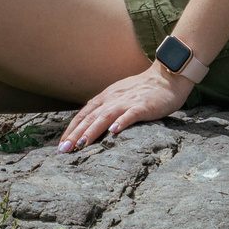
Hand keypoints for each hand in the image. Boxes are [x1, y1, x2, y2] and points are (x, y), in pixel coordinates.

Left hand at [59, 62, 194, 151]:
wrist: (166, 78)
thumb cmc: (143, 90)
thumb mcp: (119, 96)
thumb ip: (105, 107)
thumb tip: (89, 122)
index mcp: (106, 97)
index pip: (84, 114)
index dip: (71, 129)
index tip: (62, 144)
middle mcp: (113, 99)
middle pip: (90, 117)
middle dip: (75, 134)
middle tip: (64, 150)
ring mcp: (127, 102)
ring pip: (105, 117)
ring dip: (92, 130)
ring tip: (81, 144)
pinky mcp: (143, 106)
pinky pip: (130, 115)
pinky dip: (121, 122)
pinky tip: (113, 131)